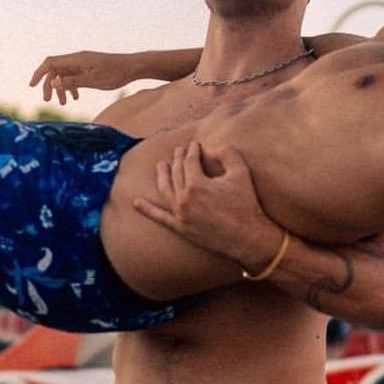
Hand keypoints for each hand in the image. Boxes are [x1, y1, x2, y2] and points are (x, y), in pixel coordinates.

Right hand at [29, 51, 138, 103]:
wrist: (132, 68)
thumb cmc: (115, 73)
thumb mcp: (93, 80)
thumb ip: (73, 82)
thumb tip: (53, 84)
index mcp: (76, 59)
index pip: (51, 63)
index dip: (39, 73)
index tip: (31, 86)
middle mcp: (77, 59)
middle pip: (55, 70)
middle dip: (49, 85)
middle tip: (49, 100)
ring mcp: (83, 63)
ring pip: (64, 74)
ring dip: (61, 88)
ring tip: (63, 103)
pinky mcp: (89, 68)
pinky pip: (74, 76)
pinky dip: (71, 86)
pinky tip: (76, 97)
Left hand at [132, 141, 280, 269]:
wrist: (248, 237)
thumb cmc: (246, 204)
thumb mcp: (241, 172)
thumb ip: (226, 153)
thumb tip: (210, 148)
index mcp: (197, 184)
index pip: (189, 161)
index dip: (192, 151)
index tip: (195, 145)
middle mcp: (184, 198)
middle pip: (176, 173)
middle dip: (177, 159)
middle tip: (178, 151)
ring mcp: (180, 215)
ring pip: (165, 190)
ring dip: (161, 175)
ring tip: (161, 165)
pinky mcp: (180, 228)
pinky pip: (159, 217)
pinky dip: (147, 210)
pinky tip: (136, 203)